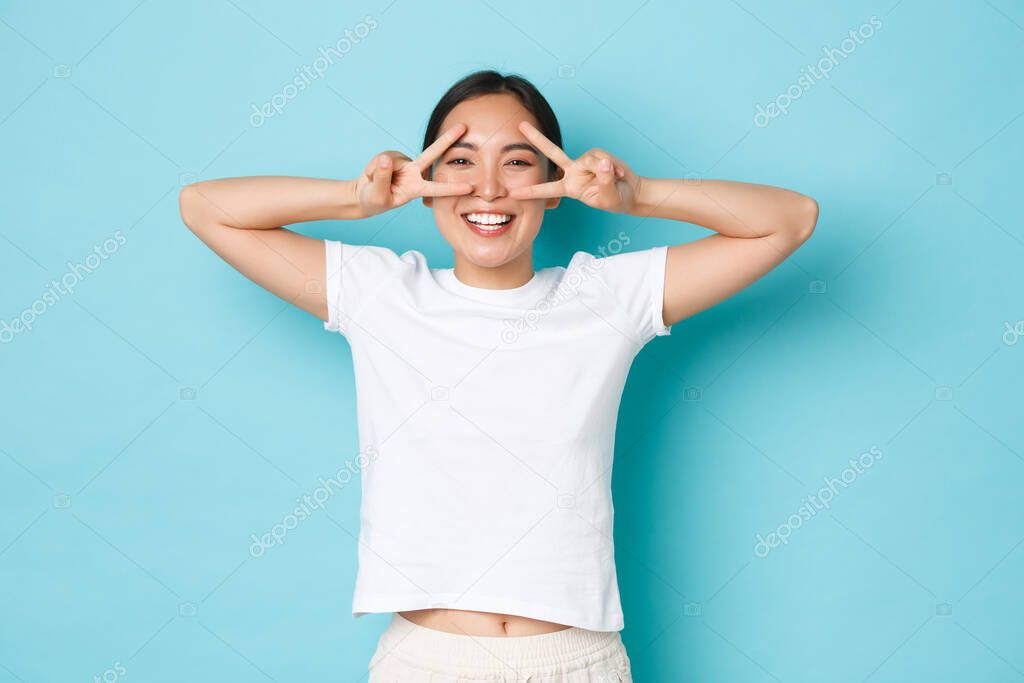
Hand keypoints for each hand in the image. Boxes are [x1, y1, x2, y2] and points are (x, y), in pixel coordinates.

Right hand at [356, 122, 473, 217]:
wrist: (364, 194)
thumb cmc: (374, 201)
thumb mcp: (378, 196)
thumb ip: (382, 178)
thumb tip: (386, 159)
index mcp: (416, 188)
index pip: (436, 189)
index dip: (452, 188)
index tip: (469, 187)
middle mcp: (414, 173)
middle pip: (432, 153)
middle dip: (447, 139)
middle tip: (464, 126)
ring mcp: (404, 162)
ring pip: (391, 160)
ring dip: (377, 172)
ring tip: (374, 183)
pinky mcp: (393, 155)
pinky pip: (382, 157)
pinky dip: (373, 167)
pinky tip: (372, 174)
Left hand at [508, 121, 641, 213]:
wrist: (630, 192)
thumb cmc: (615, 199)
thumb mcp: (609, 196)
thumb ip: (604, 180)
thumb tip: (603, 162)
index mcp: (569, 187)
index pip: (547, 189)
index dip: (531, 191)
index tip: (513, 193)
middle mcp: (573, 172)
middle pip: (552, 152)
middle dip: (537, 138)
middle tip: (520, 126)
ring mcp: (584, 162)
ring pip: (589, 159)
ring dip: (604, 170)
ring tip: (614, 179)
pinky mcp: (596, 154)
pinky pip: (602, 157)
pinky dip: (612, 166)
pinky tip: (617, 173)